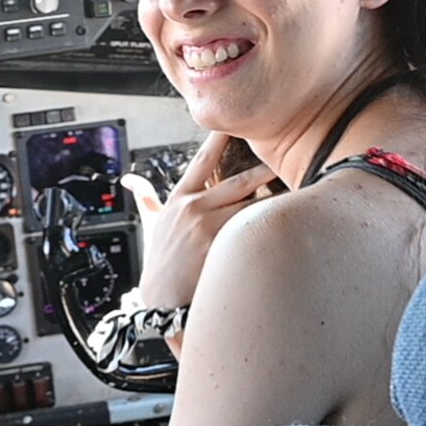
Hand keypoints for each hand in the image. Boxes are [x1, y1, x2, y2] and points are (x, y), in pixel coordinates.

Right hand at [123, 134, 273, 311]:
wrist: (162, 300)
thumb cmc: (159, 262)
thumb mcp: (150, 225)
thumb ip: (145, 198)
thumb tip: (130, 181)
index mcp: (179, 199)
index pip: (202, 160)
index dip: (219, 139)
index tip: (234, 124)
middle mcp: (194, 208)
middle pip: (238, 180)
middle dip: (262, 169)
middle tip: (282, 157)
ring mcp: (208, 226)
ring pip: (251, 204)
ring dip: (272, 199)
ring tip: (294, 193)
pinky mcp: (220, 245)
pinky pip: (252, 227)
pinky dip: (268, 223)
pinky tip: (285, 221)